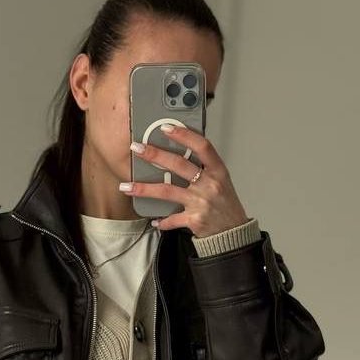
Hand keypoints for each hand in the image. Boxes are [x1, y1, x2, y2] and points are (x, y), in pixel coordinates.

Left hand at [123, 122, 250, 236]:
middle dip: (155, 155)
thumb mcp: (221, 180)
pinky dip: (162, 220)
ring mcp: (201, 202)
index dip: (184, 135)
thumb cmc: (225, 204)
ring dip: (144, 188)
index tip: (166, 128)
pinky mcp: (194, 220)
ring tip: (126, 186)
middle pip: (179, 165)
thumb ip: (204, 167)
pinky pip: (172, 219)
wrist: (233, 232)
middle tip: (136, 148)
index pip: (202, 146)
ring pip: (167, 191)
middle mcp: (209, 184)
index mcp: (218, 171)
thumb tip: (180, 152)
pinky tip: (153, 220)